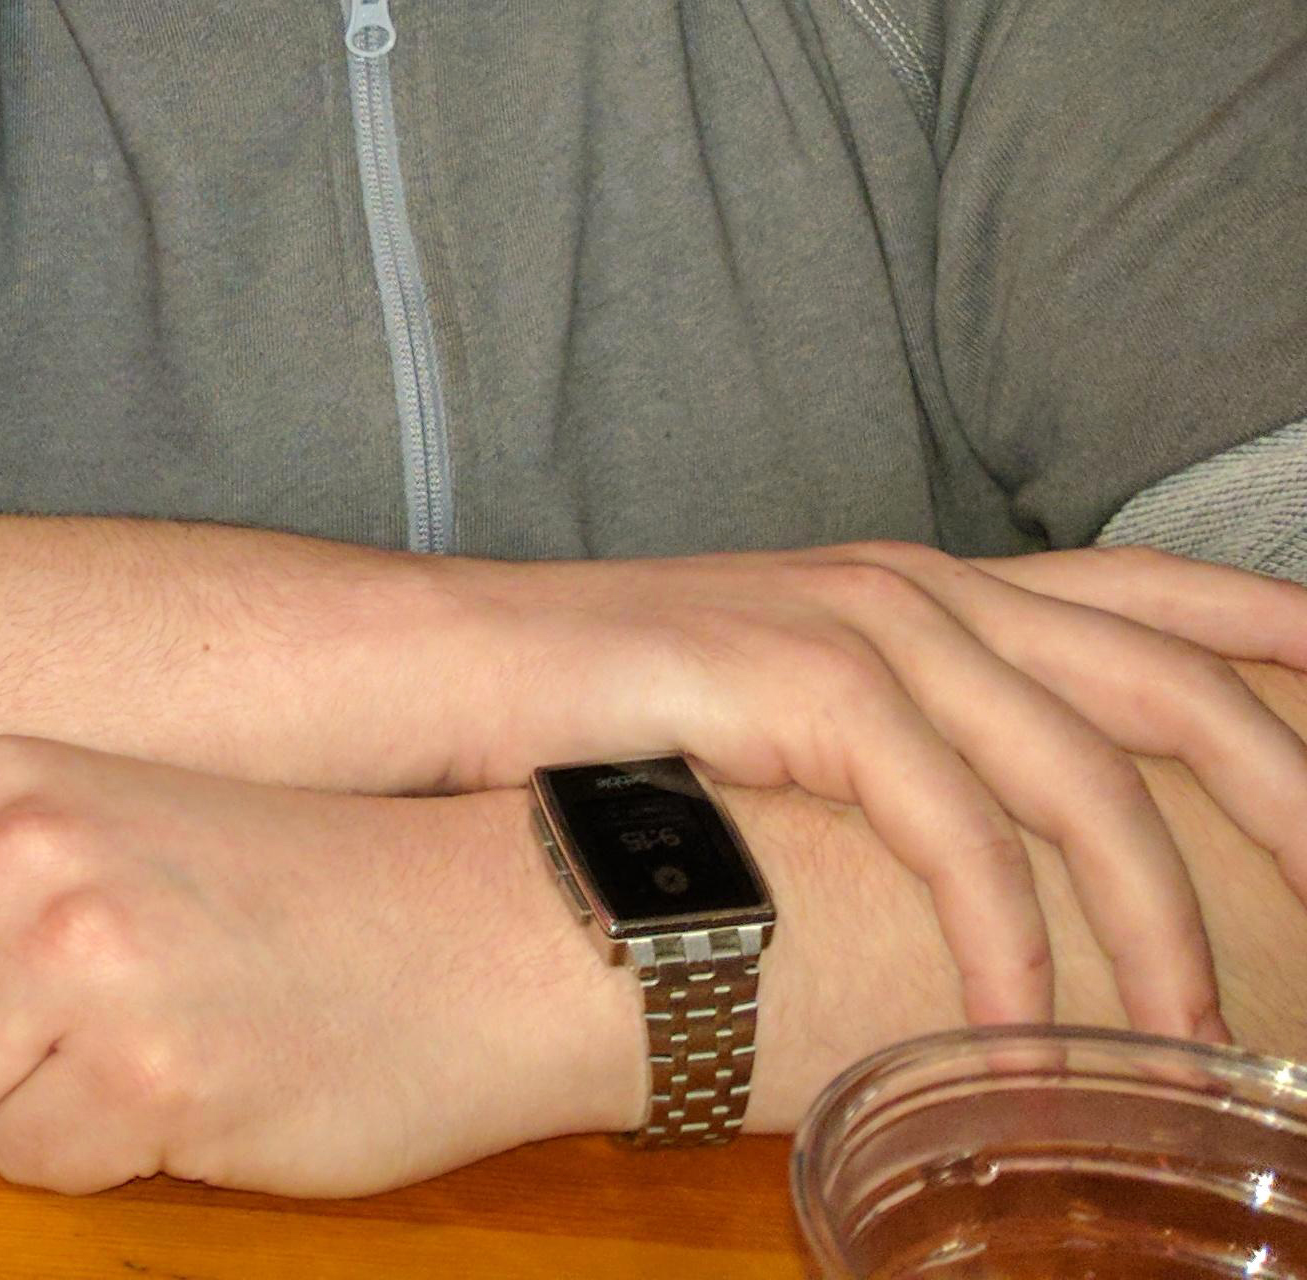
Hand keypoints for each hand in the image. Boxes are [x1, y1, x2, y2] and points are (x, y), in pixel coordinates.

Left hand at [0, 738, 608, 1196]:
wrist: (480, 928)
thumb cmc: (292, 882)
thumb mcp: (102, 804)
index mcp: (0, 776)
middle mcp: (22, 853)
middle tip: (23, 1039)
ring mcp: (82, 964)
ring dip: (4, 1108)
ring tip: (109, 1056)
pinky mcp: (148, 1080)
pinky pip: (26, 1168)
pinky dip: (89, 1156)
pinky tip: (174, 1093)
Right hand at [411, 541, 1306, 1044]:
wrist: (424, 678)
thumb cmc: (594, 719)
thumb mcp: (772, 714)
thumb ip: (892, 752)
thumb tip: (1002, 866)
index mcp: (918, 585)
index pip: (1144, 590)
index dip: (1275, 630)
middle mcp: (909, 585)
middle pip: (1167, 676)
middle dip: (1300, 792)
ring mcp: (853, 623)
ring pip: (1088, 768)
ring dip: (1166, 928)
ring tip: (1205, 1057)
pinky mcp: (794, 682)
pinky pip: (959, 831)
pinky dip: (1017, 950)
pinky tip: (1030, 1037)